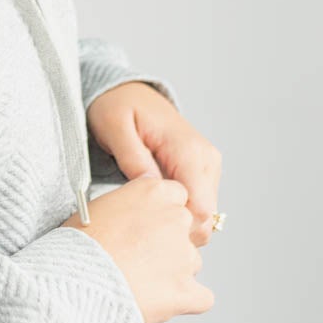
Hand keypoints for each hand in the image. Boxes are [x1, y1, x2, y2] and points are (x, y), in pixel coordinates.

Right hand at [63, 174, 213, 322]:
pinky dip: (185, 301)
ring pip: (191, 263)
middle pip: (185, 229)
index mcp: (154, 193)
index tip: (145, 226)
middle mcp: (176, 219)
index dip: (160, 214)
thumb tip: (133, 216)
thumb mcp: (95, 209)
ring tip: (138, 283)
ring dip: (172, 273)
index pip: (176, 196)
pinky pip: (200, 298)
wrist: (74, 285)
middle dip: (167, 243)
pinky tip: (161, 302)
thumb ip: (127, 205)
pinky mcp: (187, 291)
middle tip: (138, 258)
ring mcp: (185, 256)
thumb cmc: (75, 248)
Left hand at [86, 81, 221, 247]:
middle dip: (175, 229)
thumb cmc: (117, 107)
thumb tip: (151, 188)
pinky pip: (197, 205)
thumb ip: (133, 158)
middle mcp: (206, 159)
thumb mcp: (114, 127)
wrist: (128, 93)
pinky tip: (151, 207)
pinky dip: (177, 212)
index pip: (201, 207)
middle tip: (139, 226)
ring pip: (204, 215)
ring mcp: (208, 166)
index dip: (176, 228)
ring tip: (142, 214)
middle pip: (206, 216)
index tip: (146, 230)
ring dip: (175, 222)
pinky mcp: (202, 172)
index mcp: (188, 150)